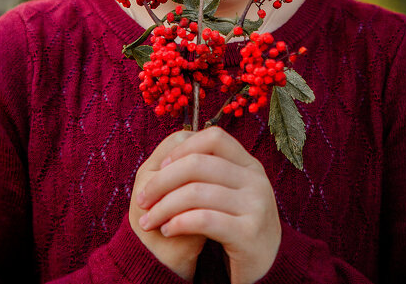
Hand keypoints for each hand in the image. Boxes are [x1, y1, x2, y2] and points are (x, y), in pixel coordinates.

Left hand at [138, 126, 281, 283]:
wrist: (264, 268)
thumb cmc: (235, 226)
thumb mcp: (228, 192)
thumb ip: (208, 171)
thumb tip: (168, 155)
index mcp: (248, 164)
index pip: (214, 138)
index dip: (183, 148)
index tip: (160, 166)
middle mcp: (256, 179)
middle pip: (198, 163)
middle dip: (162, 181)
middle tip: (142, 199)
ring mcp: (256, 204)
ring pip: (196, 192)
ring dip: (164, 206)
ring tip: (150, 221)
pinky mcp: (249, 233)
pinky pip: (204, 219)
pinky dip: (178, 222)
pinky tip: (168, 230)